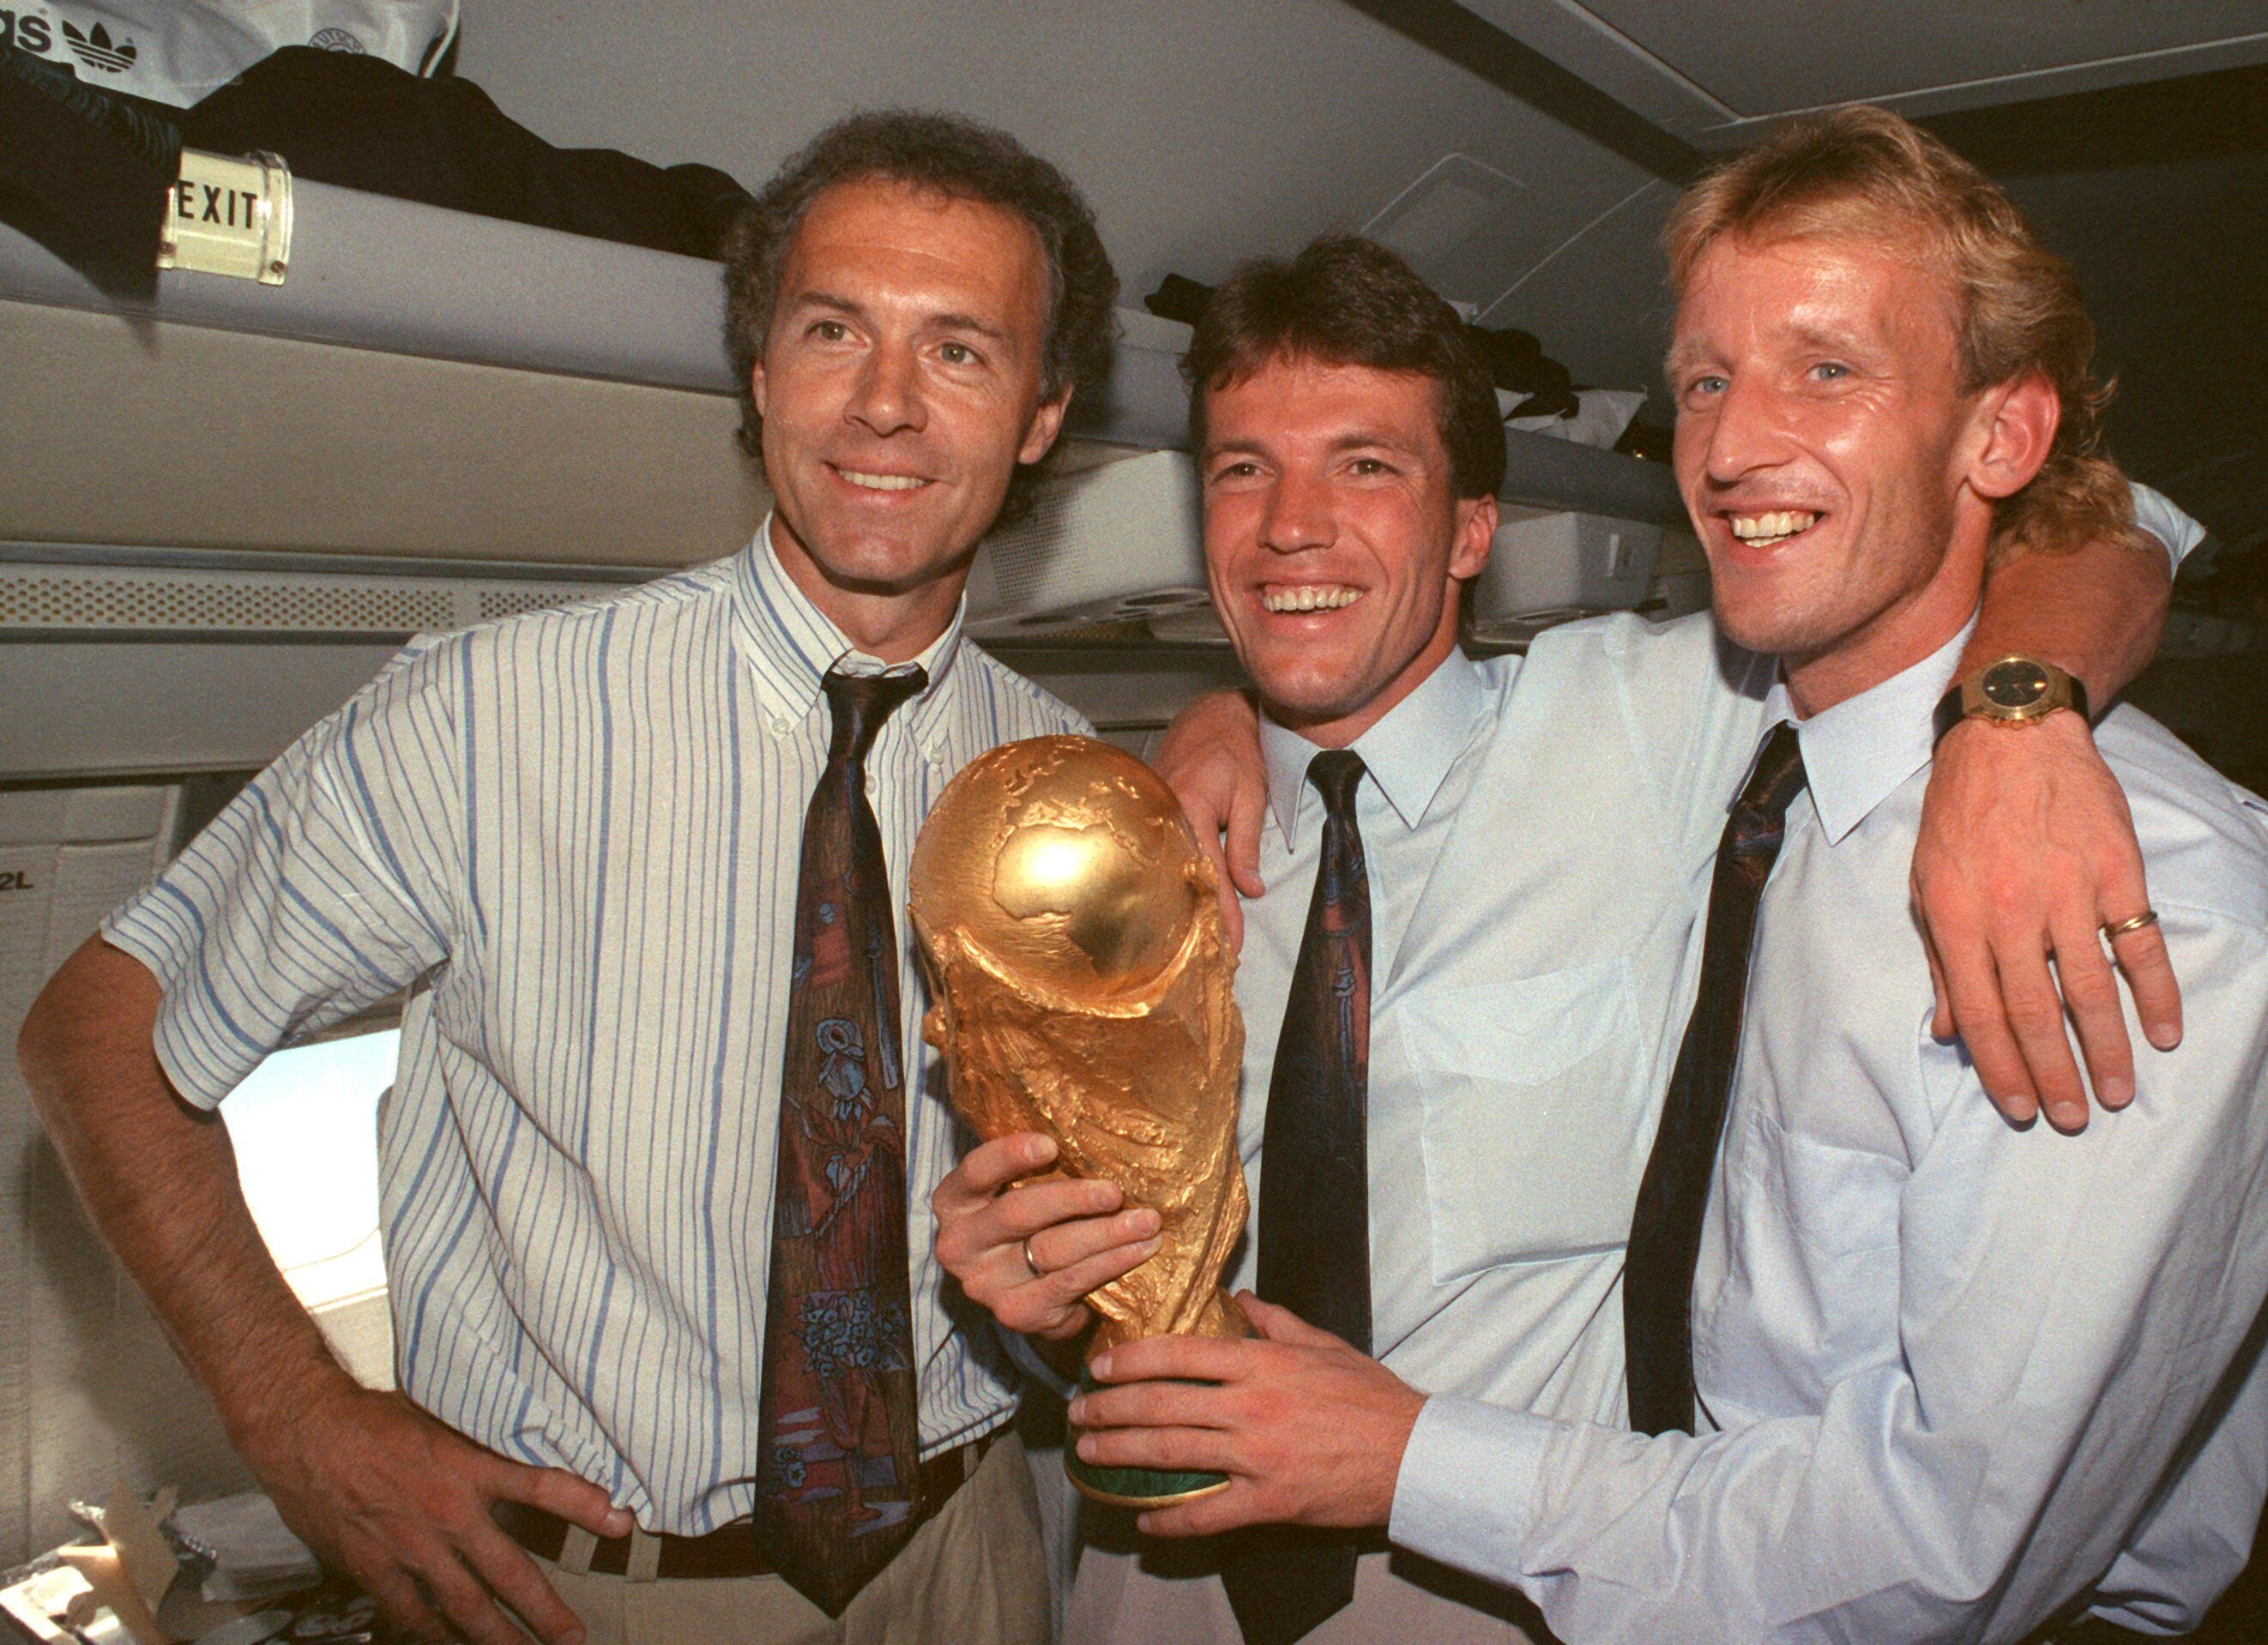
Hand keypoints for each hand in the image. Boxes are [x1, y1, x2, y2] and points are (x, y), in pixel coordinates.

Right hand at [235, 1376, 628, 1644]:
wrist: (304, 1431)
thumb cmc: (373, 1417)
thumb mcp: (442, 1416)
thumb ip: (482, 1441)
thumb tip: (526, 1445)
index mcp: (468, 1467)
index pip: (541, 1486)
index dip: (583, 1506)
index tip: (622, 1524)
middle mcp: (446, 1513)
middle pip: (508, 1573)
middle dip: (545, 1611)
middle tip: (574, 1637)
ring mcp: (409, 1547)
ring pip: (463, 1606)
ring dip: (496, 1636)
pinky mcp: (372, 1567)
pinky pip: (410, 1612)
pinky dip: (433, 1633)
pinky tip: (450, 1644)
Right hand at [931, 1132, 1160, 1340]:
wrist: (1032, 1293)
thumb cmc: (1032, 1222)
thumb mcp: (1020, 1189)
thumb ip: (1037, 1165)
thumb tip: (1092, 1123)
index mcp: (955, 1201)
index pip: (976, 1171)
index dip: (1010, 1156)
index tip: (1050, 1145)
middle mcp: (960, 1244)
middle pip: (1017, 1213)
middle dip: (1073, 1199)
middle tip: (1115, 1191)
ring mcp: (985, 1285)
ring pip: (1051, 1250)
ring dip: (1106, 1233)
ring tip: (1146, 1221)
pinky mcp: (1017, 1313)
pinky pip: (1070, 1282)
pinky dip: (1110, 1263)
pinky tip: (1139, 1249)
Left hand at [1070, 1294, 1424, 1536]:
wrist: (1412, 1453)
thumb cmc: (1370, 1396)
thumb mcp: (1323, 1344)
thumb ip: (1275, 1321)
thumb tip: (1240, 1300)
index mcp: (1261, 1363)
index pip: (1178, 1354)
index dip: (1130, 1359)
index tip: (1099, 1365)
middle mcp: (1249, 1407)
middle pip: (1161, 1404)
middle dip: (1110, 1409)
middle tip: (1078, 1413)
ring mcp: (1256, 1457)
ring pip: (1172, 1454)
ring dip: (1123, 1454)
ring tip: (1089, 1455)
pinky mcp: (1268, 1501)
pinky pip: (1207, 1515)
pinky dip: (1170, 1521)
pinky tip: (1144, 1521)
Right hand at [1153, 691, 1267, 950]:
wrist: (1210, 716)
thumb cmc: (1235, 749)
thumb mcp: (1252, 794)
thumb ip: (1247, 843)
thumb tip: (1252, 889)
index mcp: (1188, 808)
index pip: (1208, 873)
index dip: (1220, 912)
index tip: (1231, 944)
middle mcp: (1163, 815)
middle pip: (1179, 880)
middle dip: (1196, 919)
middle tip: (1212, 958)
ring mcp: (1151, 816)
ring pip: (1167, 871)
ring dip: (1181, 904)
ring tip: (1194, 942)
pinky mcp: (1150, 817)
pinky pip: (1162, 856)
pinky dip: (1173, 881)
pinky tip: (1180, 905)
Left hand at [1913, 712, 2181, 1130]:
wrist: (2009, 737)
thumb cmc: (1959, 817)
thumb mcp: (1926, 887)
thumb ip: (1939, 962)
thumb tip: (1948, 1031)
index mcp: (1956, 918)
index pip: (1980, 1013)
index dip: (2001, 1067)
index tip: (2021, 1107)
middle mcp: (2010, 910)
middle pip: (2036, 1011)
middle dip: (2054, 1073)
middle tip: (2070, 1117)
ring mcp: (2067, 890)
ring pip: (2091, 988)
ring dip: (2106, 1046)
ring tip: (2115, 1092)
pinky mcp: (2116, 871)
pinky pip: (2139, 942)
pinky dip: (2156, 991)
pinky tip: (2164, 1029)